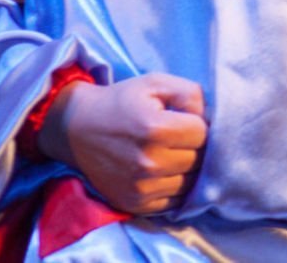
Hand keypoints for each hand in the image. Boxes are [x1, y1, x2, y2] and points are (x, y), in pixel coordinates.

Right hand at [37, 73, 208, 214]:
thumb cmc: (121, 102)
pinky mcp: (134, 203)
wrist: (76, 129)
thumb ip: (191, 94)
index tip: (188, 121)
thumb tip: (210, 118)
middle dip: (198, 147)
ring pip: (190, 183)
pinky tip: (166, 171)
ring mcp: (140, 187)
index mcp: (154, 129)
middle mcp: (148, 162)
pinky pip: (173, 201)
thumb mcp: (156, 83)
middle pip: (199, 160)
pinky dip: (176, 187)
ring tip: (174, 154)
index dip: (201, 125)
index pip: (203, 134)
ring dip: (189, 169)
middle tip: (183, 138)